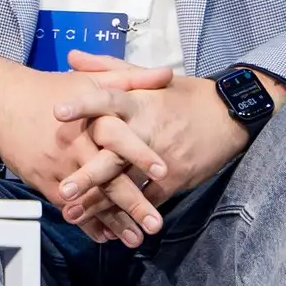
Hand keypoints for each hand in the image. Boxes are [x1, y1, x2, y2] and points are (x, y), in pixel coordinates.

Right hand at [0, 53, 174, 246]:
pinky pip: (69, 206)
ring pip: (90, 198)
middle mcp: (75, 145)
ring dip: (113, 221)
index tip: (163, 172)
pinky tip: (104, 235)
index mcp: (90, 119)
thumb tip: (167, 74)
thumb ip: (130, 78)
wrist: (2, 102)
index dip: (141, 155)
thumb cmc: (50, 89)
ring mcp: (59, 166)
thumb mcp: (90, 79)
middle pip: (108, 178)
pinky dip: (86, 222)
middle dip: (133, 203)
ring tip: (135, 239)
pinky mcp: (43, 180)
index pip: (120, 138)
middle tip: (155, 224)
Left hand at [54, 52, 268, 240]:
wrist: (229, 115)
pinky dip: (128, 215)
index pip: (107, 100)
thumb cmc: (182, 95)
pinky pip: (149, 199)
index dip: (83, 104)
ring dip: (99, 202)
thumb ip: (107, 68)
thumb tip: (71, 56)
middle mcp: (148, 132)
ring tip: (72, 214)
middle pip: (114, 154)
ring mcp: (162, 159)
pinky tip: (107, 229)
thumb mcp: (148, 77)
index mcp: (138, 104)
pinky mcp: (175, 179)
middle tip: (63, 188)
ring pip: (127, 183)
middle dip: (88, 174)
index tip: (57, 111)